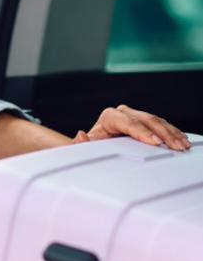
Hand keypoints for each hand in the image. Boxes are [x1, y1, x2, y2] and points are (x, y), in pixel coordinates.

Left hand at [73, 105, 189, 151]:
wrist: (98, 143)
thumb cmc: (93, 147)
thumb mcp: (84, 148)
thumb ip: (78, 144)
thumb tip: (80, 135)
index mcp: (109, 117)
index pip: (128, 122)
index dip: (142, 132)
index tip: (155, 142)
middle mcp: (123, 113)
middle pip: (146, 120)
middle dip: (163, 134)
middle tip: (175, 146)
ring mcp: (136, 115)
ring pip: (156, 121)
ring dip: (171, 133)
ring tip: (182, 145)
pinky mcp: (145, 121)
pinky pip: (161, 125)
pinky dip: (172, 132)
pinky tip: (181, 140)